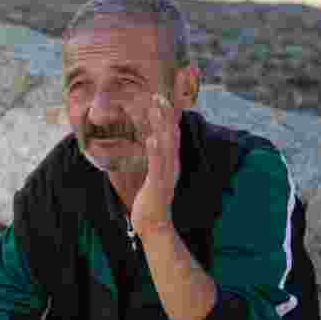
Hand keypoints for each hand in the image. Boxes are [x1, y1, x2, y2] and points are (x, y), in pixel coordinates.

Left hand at [132, 92, 182, 231]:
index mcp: (170, 162)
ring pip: (165, 145)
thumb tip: (149, 145)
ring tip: (156, 107)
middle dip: (165, 114)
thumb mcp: (153, 176)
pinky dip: (155, 152)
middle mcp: (171, 165)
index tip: (161, 98)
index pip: (170, 134)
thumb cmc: (150, 202)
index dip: (167, 116)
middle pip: (170, 134)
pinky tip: (151, 139)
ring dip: (161, 126)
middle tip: (160, 93)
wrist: (154, 226)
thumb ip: (154, 161)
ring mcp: (166, 175)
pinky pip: (157, 166)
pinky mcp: (158, 185)